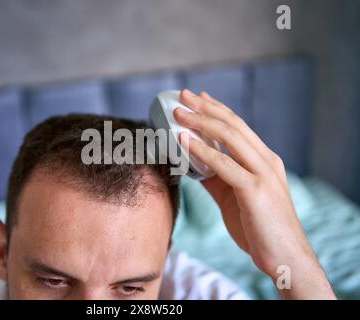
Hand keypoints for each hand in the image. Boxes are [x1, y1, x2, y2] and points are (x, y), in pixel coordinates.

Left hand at [174, 89, 335, 298]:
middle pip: (233, 125)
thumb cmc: (260, 227)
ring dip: (201, 122)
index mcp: (264, 160)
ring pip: (230, 137)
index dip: (217, 109)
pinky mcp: (255, 190)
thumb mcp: (236, 197)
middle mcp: (266, 161)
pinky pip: (224, 165)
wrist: (285, 257)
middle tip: (183, 95)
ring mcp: (263, 174)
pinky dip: (202, 150)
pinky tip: (184, 141)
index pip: (238, 127)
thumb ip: (218, 179)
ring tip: (179, 112)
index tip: (198, 98)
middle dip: (206, 107)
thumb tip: (195, 165)